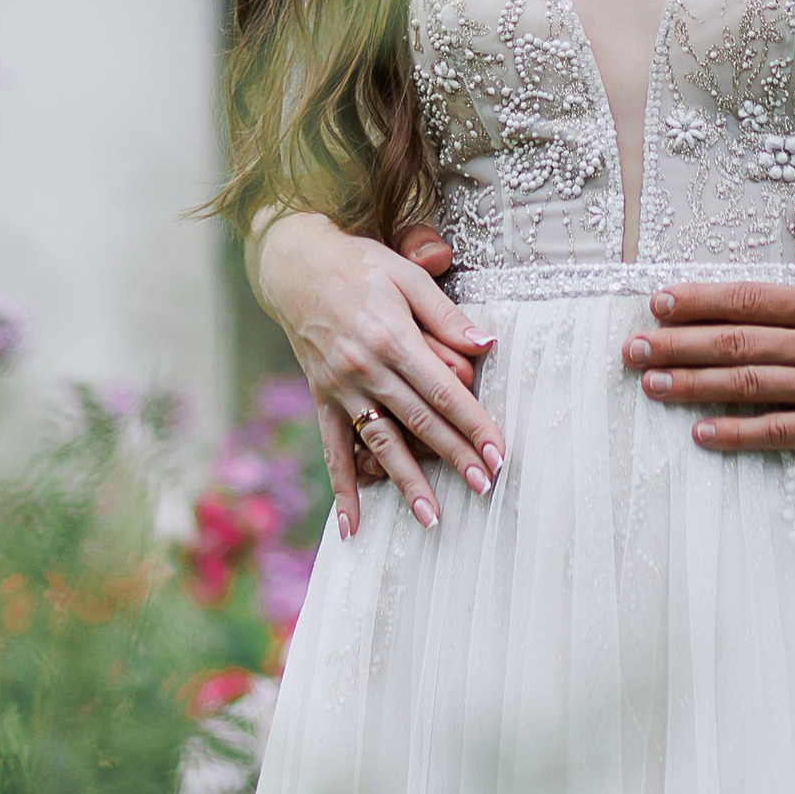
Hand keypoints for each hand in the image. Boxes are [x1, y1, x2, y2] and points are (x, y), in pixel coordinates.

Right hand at [255, 211, 501, 536]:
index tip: (498, 452)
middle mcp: (366, 368)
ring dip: (407, 483)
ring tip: (432, 518)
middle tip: (484, 487)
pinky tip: (351, 527)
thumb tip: (487, 343)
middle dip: (454, 457)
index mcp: (392, 337)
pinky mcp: (322, 399)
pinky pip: (333, 451)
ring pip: (380, 443)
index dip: (473, 424)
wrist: (297, 266)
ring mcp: (341, 388)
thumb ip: (446, 316)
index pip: (442, 390)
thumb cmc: (361, 266)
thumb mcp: (407, 276)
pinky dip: (342, 490)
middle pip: (419, 421)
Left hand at [621, 194, 794, 461]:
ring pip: (747, 386)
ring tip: (652, 385)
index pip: (751, 299)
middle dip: (678, 344)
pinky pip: (778, 433)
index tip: (659, 301)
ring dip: (694, 386)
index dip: (700, 300)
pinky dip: (737, 434)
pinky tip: (702, 433)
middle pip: (735, 343)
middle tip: (633, 348)